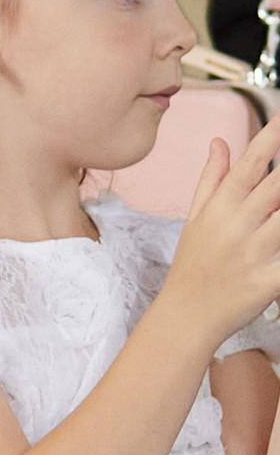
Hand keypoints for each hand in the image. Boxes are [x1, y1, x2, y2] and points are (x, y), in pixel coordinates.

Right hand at [166, 114, 279, 346]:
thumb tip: (220, 142)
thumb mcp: (196, 218)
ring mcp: (254, 253)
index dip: (272, 137)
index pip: (251, 163)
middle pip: (277, 185)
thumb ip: (213, 178)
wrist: (185, 317)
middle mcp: (238, 225)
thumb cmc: (193, 267)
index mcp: (222, 207)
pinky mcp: (268, 281)